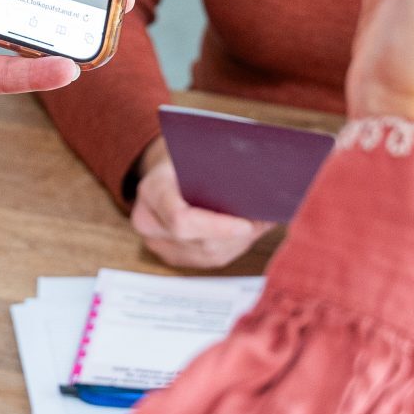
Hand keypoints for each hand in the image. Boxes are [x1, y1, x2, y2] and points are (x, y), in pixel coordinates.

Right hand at [128, 142, 273, 268]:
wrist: (163, 172)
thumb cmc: (184, 159)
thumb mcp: (196, 153)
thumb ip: (218, 169)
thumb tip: (258, 184)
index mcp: (151, 191)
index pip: (180, 219)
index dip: (216, 227)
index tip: (246, 224)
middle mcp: (148, 221)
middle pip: (199, 242)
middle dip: (238, 235)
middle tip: (265, 220)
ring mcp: (158, 243)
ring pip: (208, 255)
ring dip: (240, 243)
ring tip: (260, 224)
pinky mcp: (172, 256)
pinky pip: (208, 260)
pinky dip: (233, 247)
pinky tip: (247, 233)